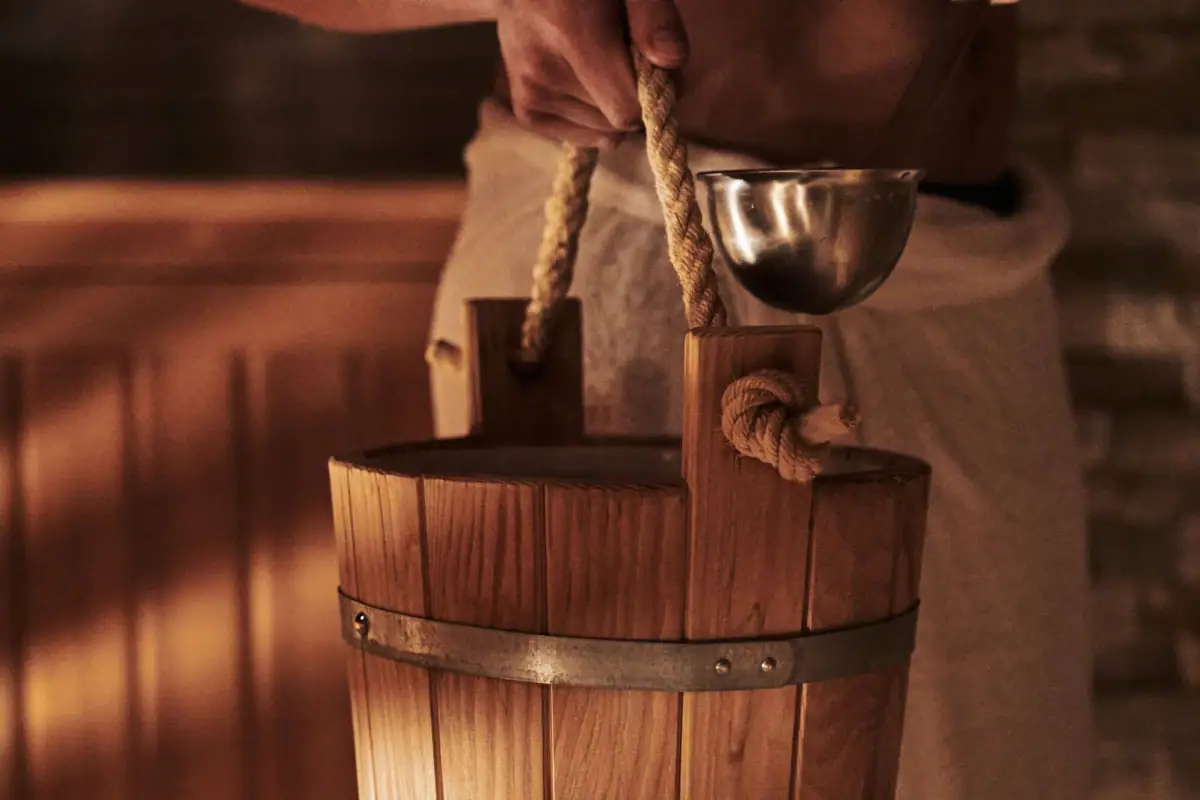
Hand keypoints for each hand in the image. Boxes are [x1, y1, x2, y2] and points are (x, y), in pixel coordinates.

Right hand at [496, 0, 688, 148]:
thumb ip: (654, 15)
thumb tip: (672, 60)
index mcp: (570, 33)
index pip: (626, 107)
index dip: (654, 93)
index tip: (657, 69)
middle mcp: (543, 71)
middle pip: (616, 122)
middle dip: (633, 97)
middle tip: (626, 59)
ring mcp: (529, 93)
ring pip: (600, 131)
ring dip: (612, 106)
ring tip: (599, 65)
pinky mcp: (525, 108)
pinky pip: (578, 136)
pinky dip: (591, 118)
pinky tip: (586, 85)